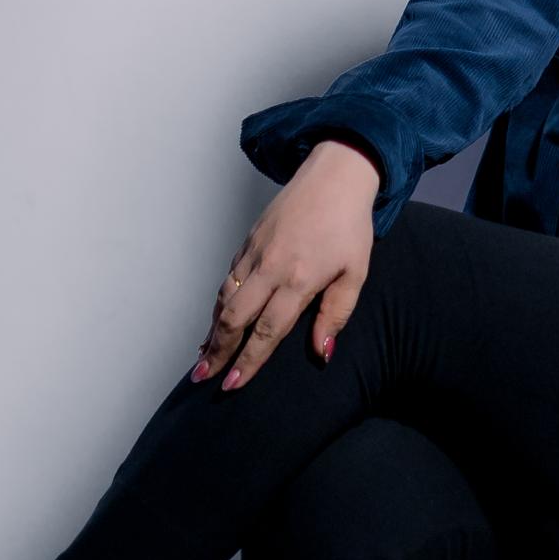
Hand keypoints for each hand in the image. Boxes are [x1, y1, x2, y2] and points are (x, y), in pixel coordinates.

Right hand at [194, 140, 379, 388]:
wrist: (335, 175)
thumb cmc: (349, 226)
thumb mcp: (355, 273)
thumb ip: (336, 315)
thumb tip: (321, 352)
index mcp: (298, 279)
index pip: (267, 331)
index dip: (249, 361)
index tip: (232, 384)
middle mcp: (270, 267)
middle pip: (234, 317)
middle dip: (217, 351)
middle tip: (203, 378)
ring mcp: (255, 252)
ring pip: (225, 297)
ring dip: (212, 329)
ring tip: (203, 356)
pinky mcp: (248, 240)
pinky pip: (228, 278)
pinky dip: (218, 304)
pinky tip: (216, 319)